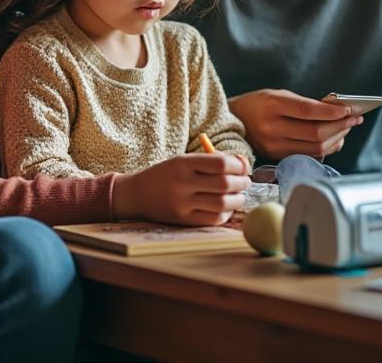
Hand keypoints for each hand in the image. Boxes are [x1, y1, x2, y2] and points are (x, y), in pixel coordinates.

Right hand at [111, 153, 250, 225]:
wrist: (136, 194)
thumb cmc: (167, 174)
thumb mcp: (183, 160)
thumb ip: (211, 161)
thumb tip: (244, 164)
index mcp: (183, 163)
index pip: (221, 163)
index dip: (239, 166)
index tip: (243, 167)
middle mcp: (182, 183)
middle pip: (225, 184)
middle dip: (242, 183)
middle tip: (245, 182)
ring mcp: (182, 203)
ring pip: (222, 204)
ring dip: (237, 200)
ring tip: (238, 196)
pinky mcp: (183, 220)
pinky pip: (213, 219)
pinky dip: (225, 214)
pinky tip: (225, 208)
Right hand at [228, 89, 362, 158]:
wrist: (234, 121)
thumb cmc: (258, 104)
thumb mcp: (278, 95)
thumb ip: (304, 103)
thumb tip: (336, 110)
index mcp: (271, 105)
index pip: (307, 111)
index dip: (331, 112)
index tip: (348, 110)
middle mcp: (271, 128)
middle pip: (315, 133)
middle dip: (339, 126)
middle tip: (354, 119)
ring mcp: (273, 146)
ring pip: (315, 148)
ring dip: (336, 138)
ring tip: (346, 128)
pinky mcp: (277, 157)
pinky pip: (309, 155)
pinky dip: (326, 148)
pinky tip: (333, 139)